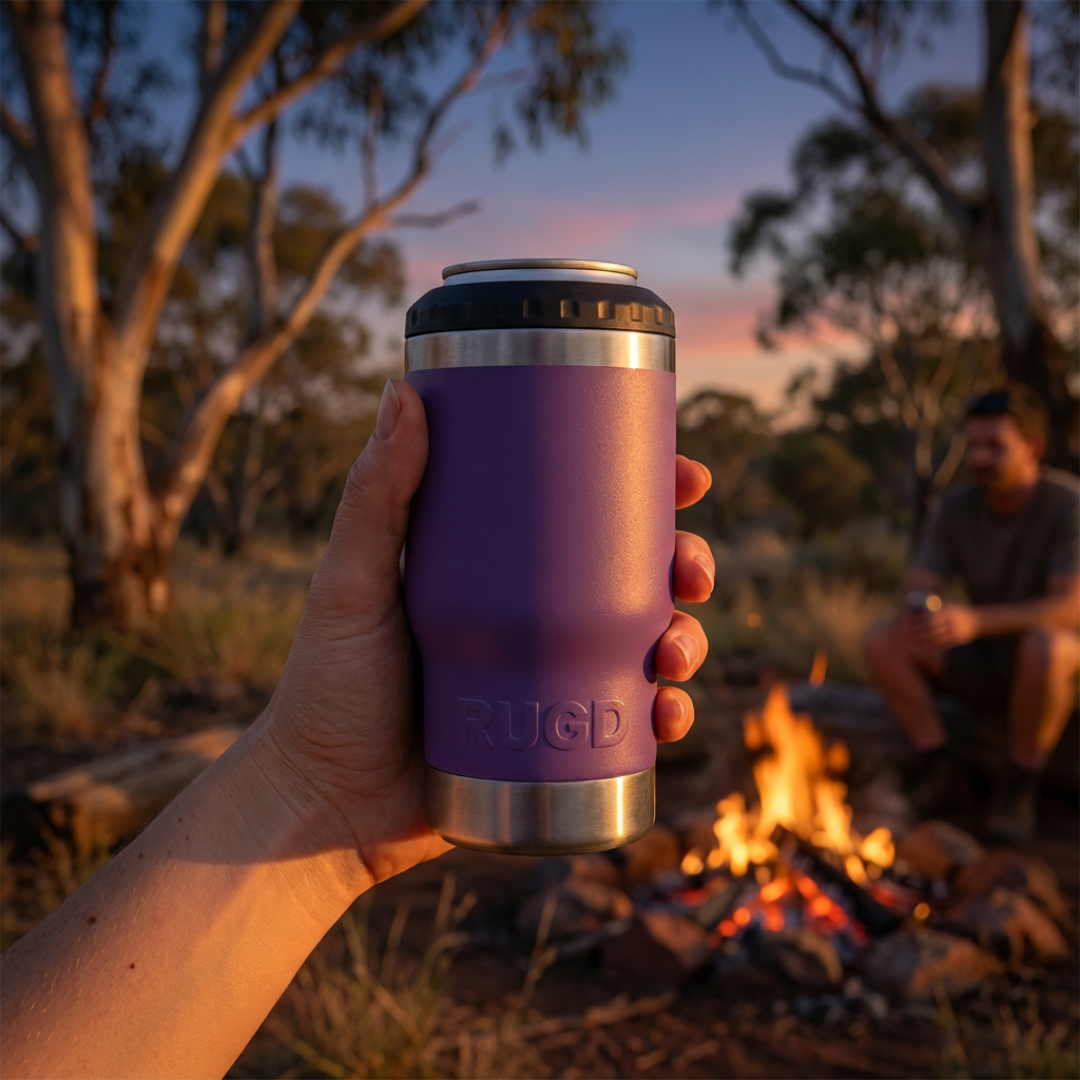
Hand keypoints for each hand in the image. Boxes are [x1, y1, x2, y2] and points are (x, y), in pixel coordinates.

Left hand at [258, 380, 713, 890]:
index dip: (646, 491)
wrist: (325, 808)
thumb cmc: (326, 687)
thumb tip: (404, 391)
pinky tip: (668, 716)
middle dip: (684, 566)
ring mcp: (546, 677)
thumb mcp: (352, 582)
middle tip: (693, 572)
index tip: (687, 476)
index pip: (582, 512)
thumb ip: (375, 496)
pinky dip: (663, 715)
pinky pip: (630, 721)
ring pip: (644, 644)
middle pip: (632, 574)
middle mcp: (529, 614)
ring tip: (676, 655)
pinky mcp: (554, 738)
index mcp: (494, 565)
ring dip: (685, 640)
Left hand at [905, 602, 980, 652]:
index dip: (917, 621)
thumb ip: (936, 611)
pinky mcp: (958, 639)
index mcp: (947, 611)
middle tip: (907, 635)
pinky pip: (943, 644)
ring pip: (937, 637)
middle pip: (931, 627)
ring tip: (913, 643)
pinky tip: (924, 648)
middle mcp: (951, 620)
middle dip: (918, 632)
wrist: (978, 620)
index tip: (908, 624)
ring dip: (923, 641)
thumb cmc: (958, 614)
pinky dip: (932, 647)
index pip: (929, 617)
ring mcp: (955, 630)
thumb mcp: (948, 608)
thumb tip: (918, 613)